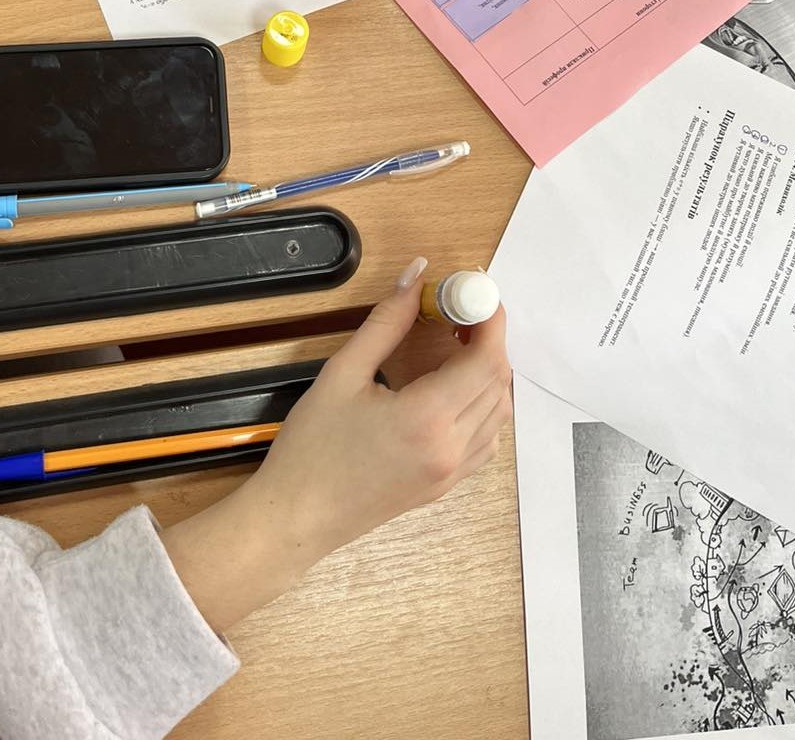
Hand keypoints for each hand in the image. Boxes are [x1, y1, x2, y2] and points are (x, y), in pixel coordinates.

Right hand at [160, 259, 510, 631]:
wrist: (296, 517)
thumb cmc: (312, 446)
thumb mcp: (342, 373)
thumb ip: (386, 322)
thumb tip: (416, 276)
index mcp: (428, 418)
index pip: (486, 361)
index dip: (490, 322)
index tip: (474, 294)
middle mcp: (450, 448)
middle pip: (498, 383)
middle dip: (488, 340)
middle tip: (459, 313)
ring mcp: (452, 472)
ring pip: (498, 413)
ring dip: (488, 373)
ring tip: (455, 345)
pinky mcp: (445, 486)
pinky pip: (485, 440)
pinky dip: (483, 407)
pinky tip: (453, 389)